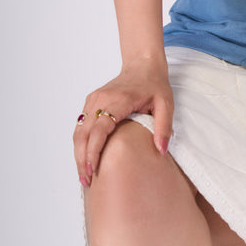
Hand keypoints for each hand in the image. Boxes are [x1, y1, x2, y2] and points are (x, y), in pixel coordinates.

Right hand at [73, 60, 173, 187]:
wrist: (143, 64)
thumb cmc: (155, 84)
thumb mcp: (166, 104)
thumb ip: (164, 127)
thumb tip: (161, 151)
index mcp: (118, 100)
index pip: (99, 129)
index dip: (93, 151)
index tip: (92, 170)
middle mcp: (100, 99)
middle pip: (83, 133)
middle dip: (81, 159)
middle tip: (86, 182)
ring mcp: (93, 100)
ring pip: (78, 131)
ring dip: (78, 154)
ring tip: (84, 176)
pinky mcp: (91, 102)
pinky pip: (81, 126)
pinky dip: (80, 144)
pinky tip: (85, 159)